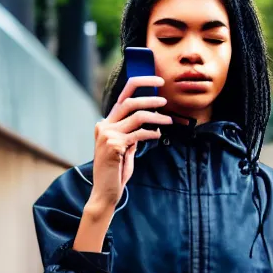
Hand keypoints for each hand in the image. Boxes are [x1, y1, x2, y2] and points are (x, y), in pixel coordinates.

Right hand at [88, 76, 171, 213]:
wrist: (105, 192)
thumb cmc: (116, 170)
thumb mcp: (125, 147)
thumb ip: (131, 133)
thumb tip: (148, 120)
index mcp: (106, 123)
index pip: (123, 95)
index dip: (141, 83)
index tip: (158, 80)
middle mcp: (104, 125)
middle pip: (130, 101)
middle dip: (150, 98)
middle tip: (166, 101)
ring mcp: (107, 135)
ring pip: (137, 116)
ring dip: (157, 117)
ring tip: (169, 120)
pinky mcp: (114, 145)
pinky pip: (139, 134)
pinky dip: (152, 133)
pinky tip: (158, 136)